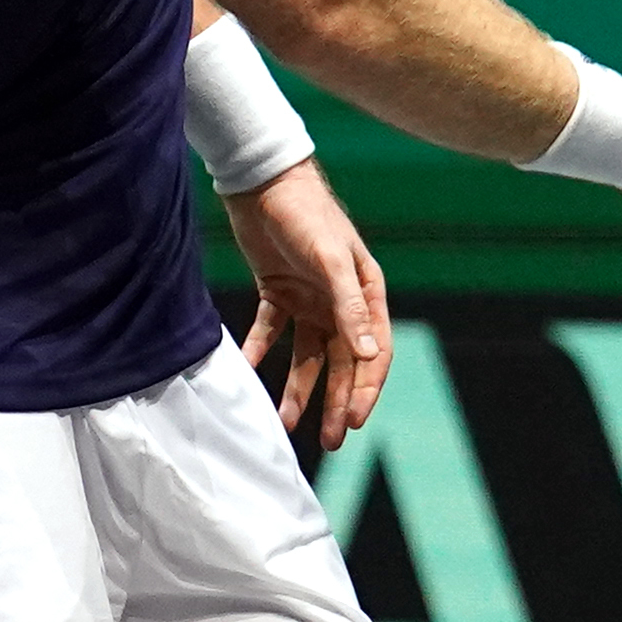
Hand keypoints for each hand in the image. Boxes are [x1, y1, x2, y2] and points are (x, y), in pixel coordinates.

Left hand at [224, 157, 389, 449]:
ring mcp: (309, 298)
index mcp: (366, 293)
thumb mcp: (330, 261)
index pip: (373, 353)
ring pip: (306, 355)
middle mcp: (341, 301)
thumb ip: (350, 308)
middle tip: (328, 441)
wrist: (262, 180)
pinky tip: (247, 374)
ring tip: (286, 423)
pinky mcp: (278, 291)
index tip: (351, 421)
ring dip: (298, 389)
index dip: (364, 389)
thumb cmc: (306, 215)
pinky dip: (259, 353)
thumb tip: (370, 356)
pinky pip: (269, 333)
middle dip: (335, 401)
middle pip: (341, 362)